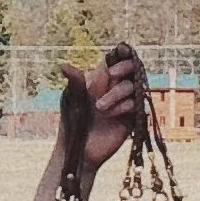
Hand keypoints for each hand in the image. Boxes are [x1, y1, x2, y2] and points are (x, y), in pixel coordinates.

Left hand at [64, 43, 144, 176]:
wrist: (80, 149)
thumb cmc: (72, 122)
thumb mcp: (72, 99)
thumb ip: (74, 82)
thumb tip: (63, 65)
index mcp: (102, 78)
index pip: (117, 59)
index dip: (123, 52)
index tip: (122, 51)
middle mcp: (116, 87)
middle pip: (131, 68)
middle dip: (124, 68)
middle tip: (111, 75)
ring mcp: (126, 102)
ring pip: (133, 86)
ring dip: (116, 94)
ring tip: (99, 108)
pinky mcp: (132, 117)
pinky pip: (136, 104)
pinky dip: (124, 106)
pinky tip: (110, 115)